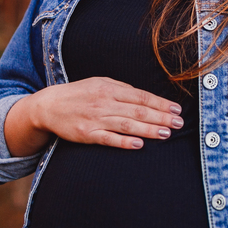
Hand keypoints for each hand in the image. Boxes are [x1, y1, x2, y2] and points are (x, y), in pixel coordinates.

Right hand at [4, 77, 182, 154]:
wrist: (49, 106)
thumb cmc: (79, 94)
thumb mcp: (99, 83)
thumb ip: (122, 89)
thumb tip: (145, 97)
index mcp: (109, 88)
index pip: (141, 96)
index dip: (160, 103)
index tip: (176, 109)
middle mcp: (104, 102)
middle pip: (138, 110)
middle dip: (160, 117)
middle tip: (178, 123)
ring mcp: (96, 119)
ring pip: (127, 124)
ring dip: (148, 129)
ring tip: (166, 133)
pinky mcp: (87, 134)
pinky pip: (108, 139)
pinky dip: (124, 142)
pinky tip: (139, 144)